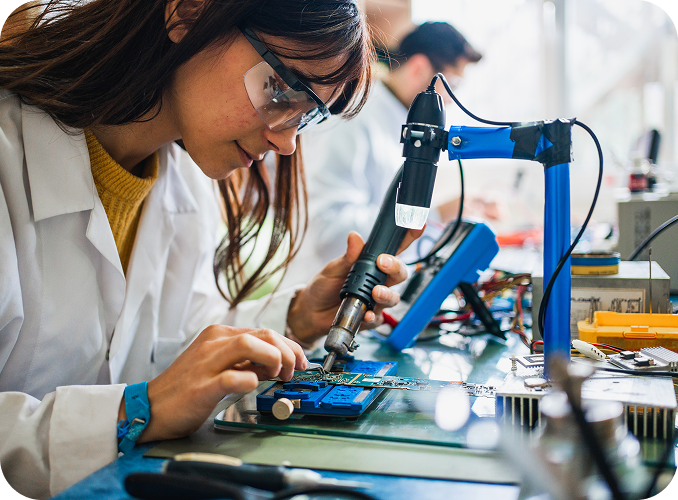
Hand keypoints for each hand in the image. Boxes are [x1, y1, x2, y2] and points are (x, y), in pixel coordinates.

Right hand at [118, 326, 306, 442]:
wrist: (151, 407)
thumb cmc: (187, 387)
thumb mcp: (220, 366)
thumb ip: (246, 360)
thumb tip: (277, 362)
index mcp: (220, 335)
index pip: (265, 331)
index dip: (290, 346)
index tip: (300, 361)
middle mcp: (214, 343)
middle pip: (264, 334)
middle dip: (288, 352)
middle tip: (292, 372)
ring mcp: (207, 363)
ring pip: (250, 345)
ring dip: (274, 359)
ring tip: (277, 376)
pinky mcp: (201, 386)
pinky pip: (232, 377)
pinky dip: (249, 380)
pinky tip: (253, 385)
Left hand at [286, 228, 422, 343]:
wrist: (311, 310)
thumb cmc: (325, 285)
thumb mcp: (334, 267)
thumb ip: (348, 256)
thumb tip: (355, 237)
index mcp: (372, 264)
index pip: (395, 249)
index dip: (408, 237)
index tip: (417, 225)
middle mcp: (379, 281)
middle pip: (400, 273)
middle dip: (396, 267)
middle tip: (384, 263)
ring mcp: (376, 300)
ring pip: (394, 297)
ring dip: (387, 294)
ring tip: (376, 292)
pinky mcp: (370, 318)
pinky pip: (379, 318)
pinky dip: (373, 316)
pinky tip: (367, 313)